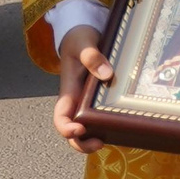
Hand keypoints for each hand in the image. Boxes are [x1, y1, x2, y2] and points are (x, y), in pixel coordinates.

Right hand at [54, 25, 112, 149]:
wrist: (82, 34)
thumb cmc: (78, 39)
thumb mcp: (83, 43)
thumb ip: (92, 57)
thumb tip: (107, 75)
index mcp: (68, 90)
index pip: (60, 116)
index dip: (66, 128)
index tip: (79, 129)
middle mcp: (75, 100)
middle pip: (71, 130)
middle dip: (81, 143)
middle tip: (99, 143)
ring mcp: (85, 101)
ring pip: (85, 128)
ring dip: (93, 138)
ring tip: (110, 138)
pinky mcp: (97, 99)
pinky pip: (99, 117)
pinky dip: (105, 126)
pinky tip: (119, 126)